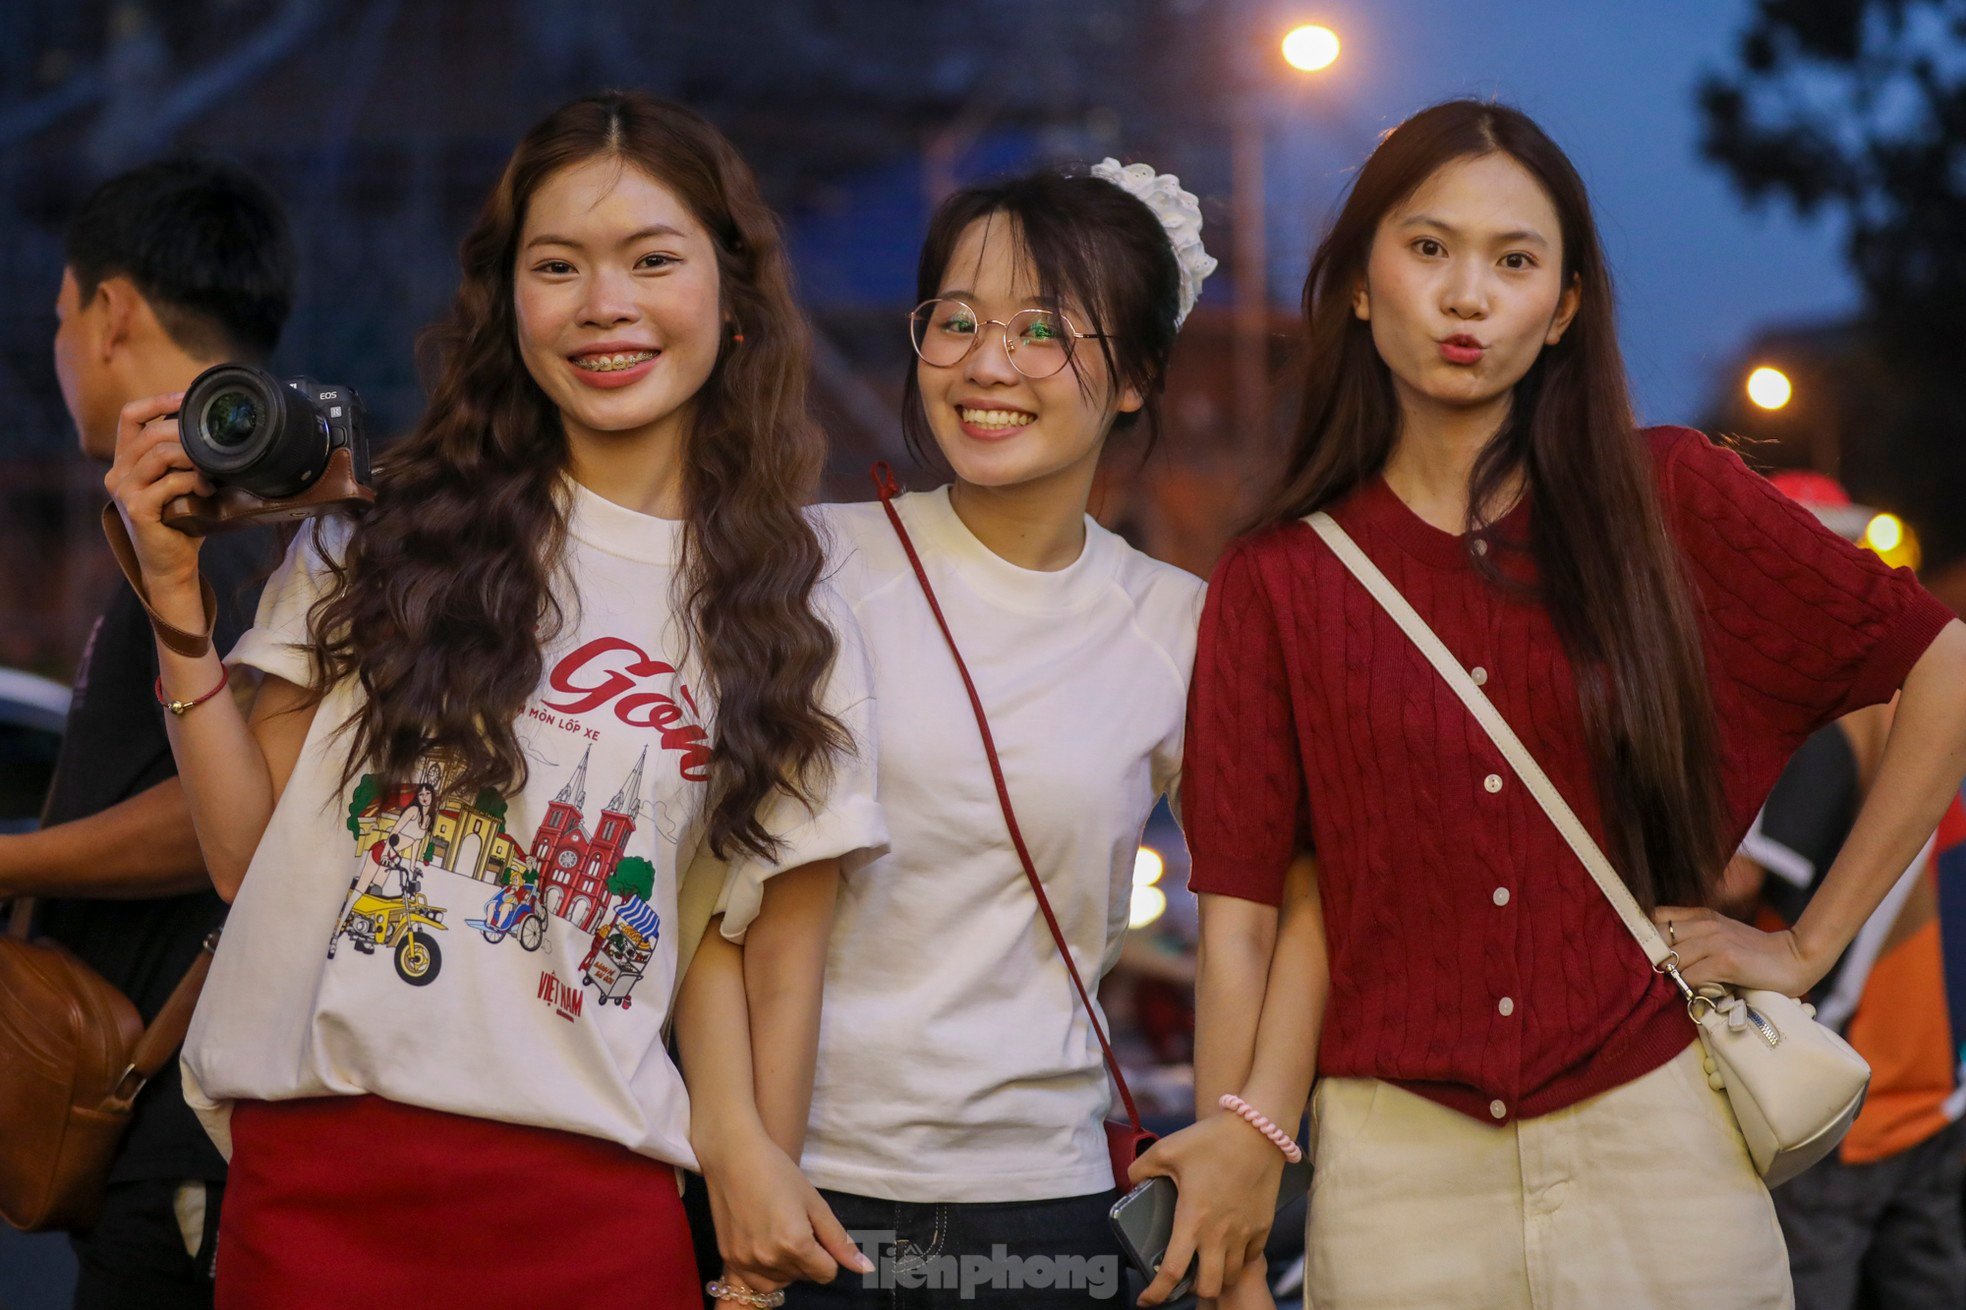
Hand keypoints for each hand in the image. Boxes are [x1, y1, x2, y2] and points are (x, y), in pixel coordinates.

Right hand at [103, 393, 208, 612]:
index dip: (159, 401)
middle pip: (149, 433)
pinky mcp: (137, 509)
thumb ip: (185, 457)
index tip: (191, 397)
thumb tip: (219, 429)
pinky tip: (207, 492)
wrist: (171, 565)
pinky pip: (169, 482)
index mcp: (126, 460)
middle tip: (214, 446)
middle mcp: (117, 472)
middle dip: (186, 434)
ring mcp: (124, 490)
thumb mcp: (180, 482)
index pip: (131, 416)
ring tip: (212, 473)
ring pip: (159, 454)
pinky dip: (193, 482)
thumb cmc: (182, 522)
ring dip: (193, 458)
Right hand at [698, 1123, 873, 1292]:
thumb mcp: (815, 1203)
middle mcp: (770, 1259)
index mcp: (796, 1244)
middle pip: (804, 1277)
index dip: (828, 1255)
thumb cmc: (778, 1172)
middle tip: (795, 1225)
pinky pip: (757, 1282)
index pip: (826, 1273)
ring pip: (781, 1283)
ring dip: (787, 1267)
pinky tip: (764, 1247)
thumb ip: (839, 1240)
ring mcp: (746, 1262)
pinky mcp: (729, 1259)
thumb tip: (865, 1268)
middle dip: (808, 1258)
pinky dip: (766, 1272)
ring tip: (779, 1235)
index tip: (817, 1233)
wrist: (733, 1158)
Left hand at [1130, 1110, 1284, 1305]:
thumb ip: (1142, 1168)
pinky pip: (1250, 1257)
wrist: (1258, 1129)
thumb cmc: (1212, 1139)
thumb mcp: (1167, 1149)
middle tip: (1183, 1277)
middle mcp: (1219, 1234)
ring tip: (1206, 1263)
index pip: (1171, 1272)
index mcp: (1192, 1220)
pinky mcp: (1263, 1226)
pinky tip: (1228, 1247)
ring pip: (1231, 1277)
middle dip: (1192, 1291)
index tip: (1146, 1302)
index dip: (1157, 1294)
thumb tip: (1132, 1180)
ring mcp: (1245, 1233)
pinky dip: (1238, 1260)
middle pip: (1208, 1287)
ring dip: (1216, 1276)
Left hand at [1653, 905, 1822, 995]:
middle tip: (1659, 975)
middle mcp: (1705, 924)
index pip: (1656, 917)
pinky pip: (1691, 976)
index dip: (1646, 935)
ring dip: (1673, 976)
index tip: (1644, 952)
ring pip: (1673, 959)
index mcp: (1701, 916)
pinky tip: (1699, 991)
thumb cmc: (1755, 952)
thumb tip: (1662, 954)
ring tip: (1683, 986)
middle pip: (1658, 938)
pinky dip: (1690, 987)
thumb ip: (1694, 936)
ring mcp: (1715, 941)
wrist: (1795, 958)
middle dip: (1654, 958)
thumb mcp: (1721, 934)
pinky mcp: (1726, 961)